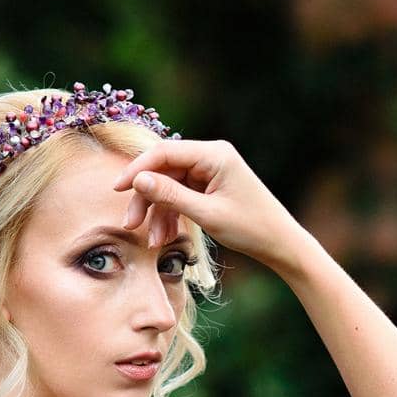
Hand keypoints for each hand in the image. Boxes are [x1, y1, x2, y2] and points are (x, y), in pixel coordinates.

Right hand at [111, 138, 293, 264]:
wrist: (279, 243)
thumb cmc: (250, 227)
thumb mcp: (207, 214)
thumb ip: (171, 196)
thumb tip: (138, 180)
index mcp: (214, 154)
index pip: (164, 153)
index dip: (138, 170)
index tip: (117, 189)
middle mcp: (211, 156)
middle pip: (163, 171)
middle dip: (146, 198)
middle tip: (130, 225)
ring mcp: (209, 171)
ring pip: (169, 186)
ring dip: (157, 212)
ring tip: (153, 242)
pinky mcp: (209, 187)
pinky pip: (180, 196)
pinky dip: (170, 215)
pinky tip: (164, 237)